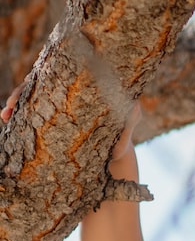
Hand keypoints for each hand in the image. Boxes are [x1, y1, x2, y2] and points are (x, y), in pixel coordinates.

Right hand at [2, 84, 140, 160]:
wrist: (111, 159)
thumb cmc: (119, 142)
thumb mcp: (126, 130)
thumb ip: (130, 120)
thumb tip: (134, 106)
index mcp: (82, 93)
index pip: (57, 80)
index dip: (42, 82)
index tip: (33, 87)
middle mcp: (65, 99)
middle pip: (38, 89)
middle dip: (21, 94)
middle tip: (11, 106)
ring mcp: (55, 111)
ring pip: (30, 103)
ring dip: (14, 106)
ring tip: (5, 116)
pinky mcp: (49, 125)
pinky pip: (29, 119)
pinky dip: (17, 120)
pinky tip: (7, 122)